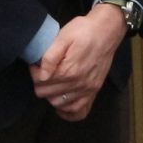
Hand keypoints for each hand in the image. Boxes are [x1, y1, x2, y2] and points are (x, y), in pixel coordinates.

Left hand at [33, 4, 124, 119]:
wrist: (107, 30)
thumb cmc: (84, 30)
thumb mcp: (64, 37)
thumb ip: (50, 57)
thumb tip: (41, 76)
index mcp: (69, 70)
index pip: (41, 81)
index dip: (34, 72)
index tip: (36, 63)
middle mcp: (79, 84)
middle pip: (48, 94)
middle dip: (40, 83)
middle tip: (43, 71)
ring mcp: (88, 89)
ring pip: (60, 104)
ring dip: (51, 95)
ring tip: (51, 83)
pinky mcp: (94, 91)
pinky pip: (80, 112)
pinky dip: (68, 112)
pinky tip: (62, 105)